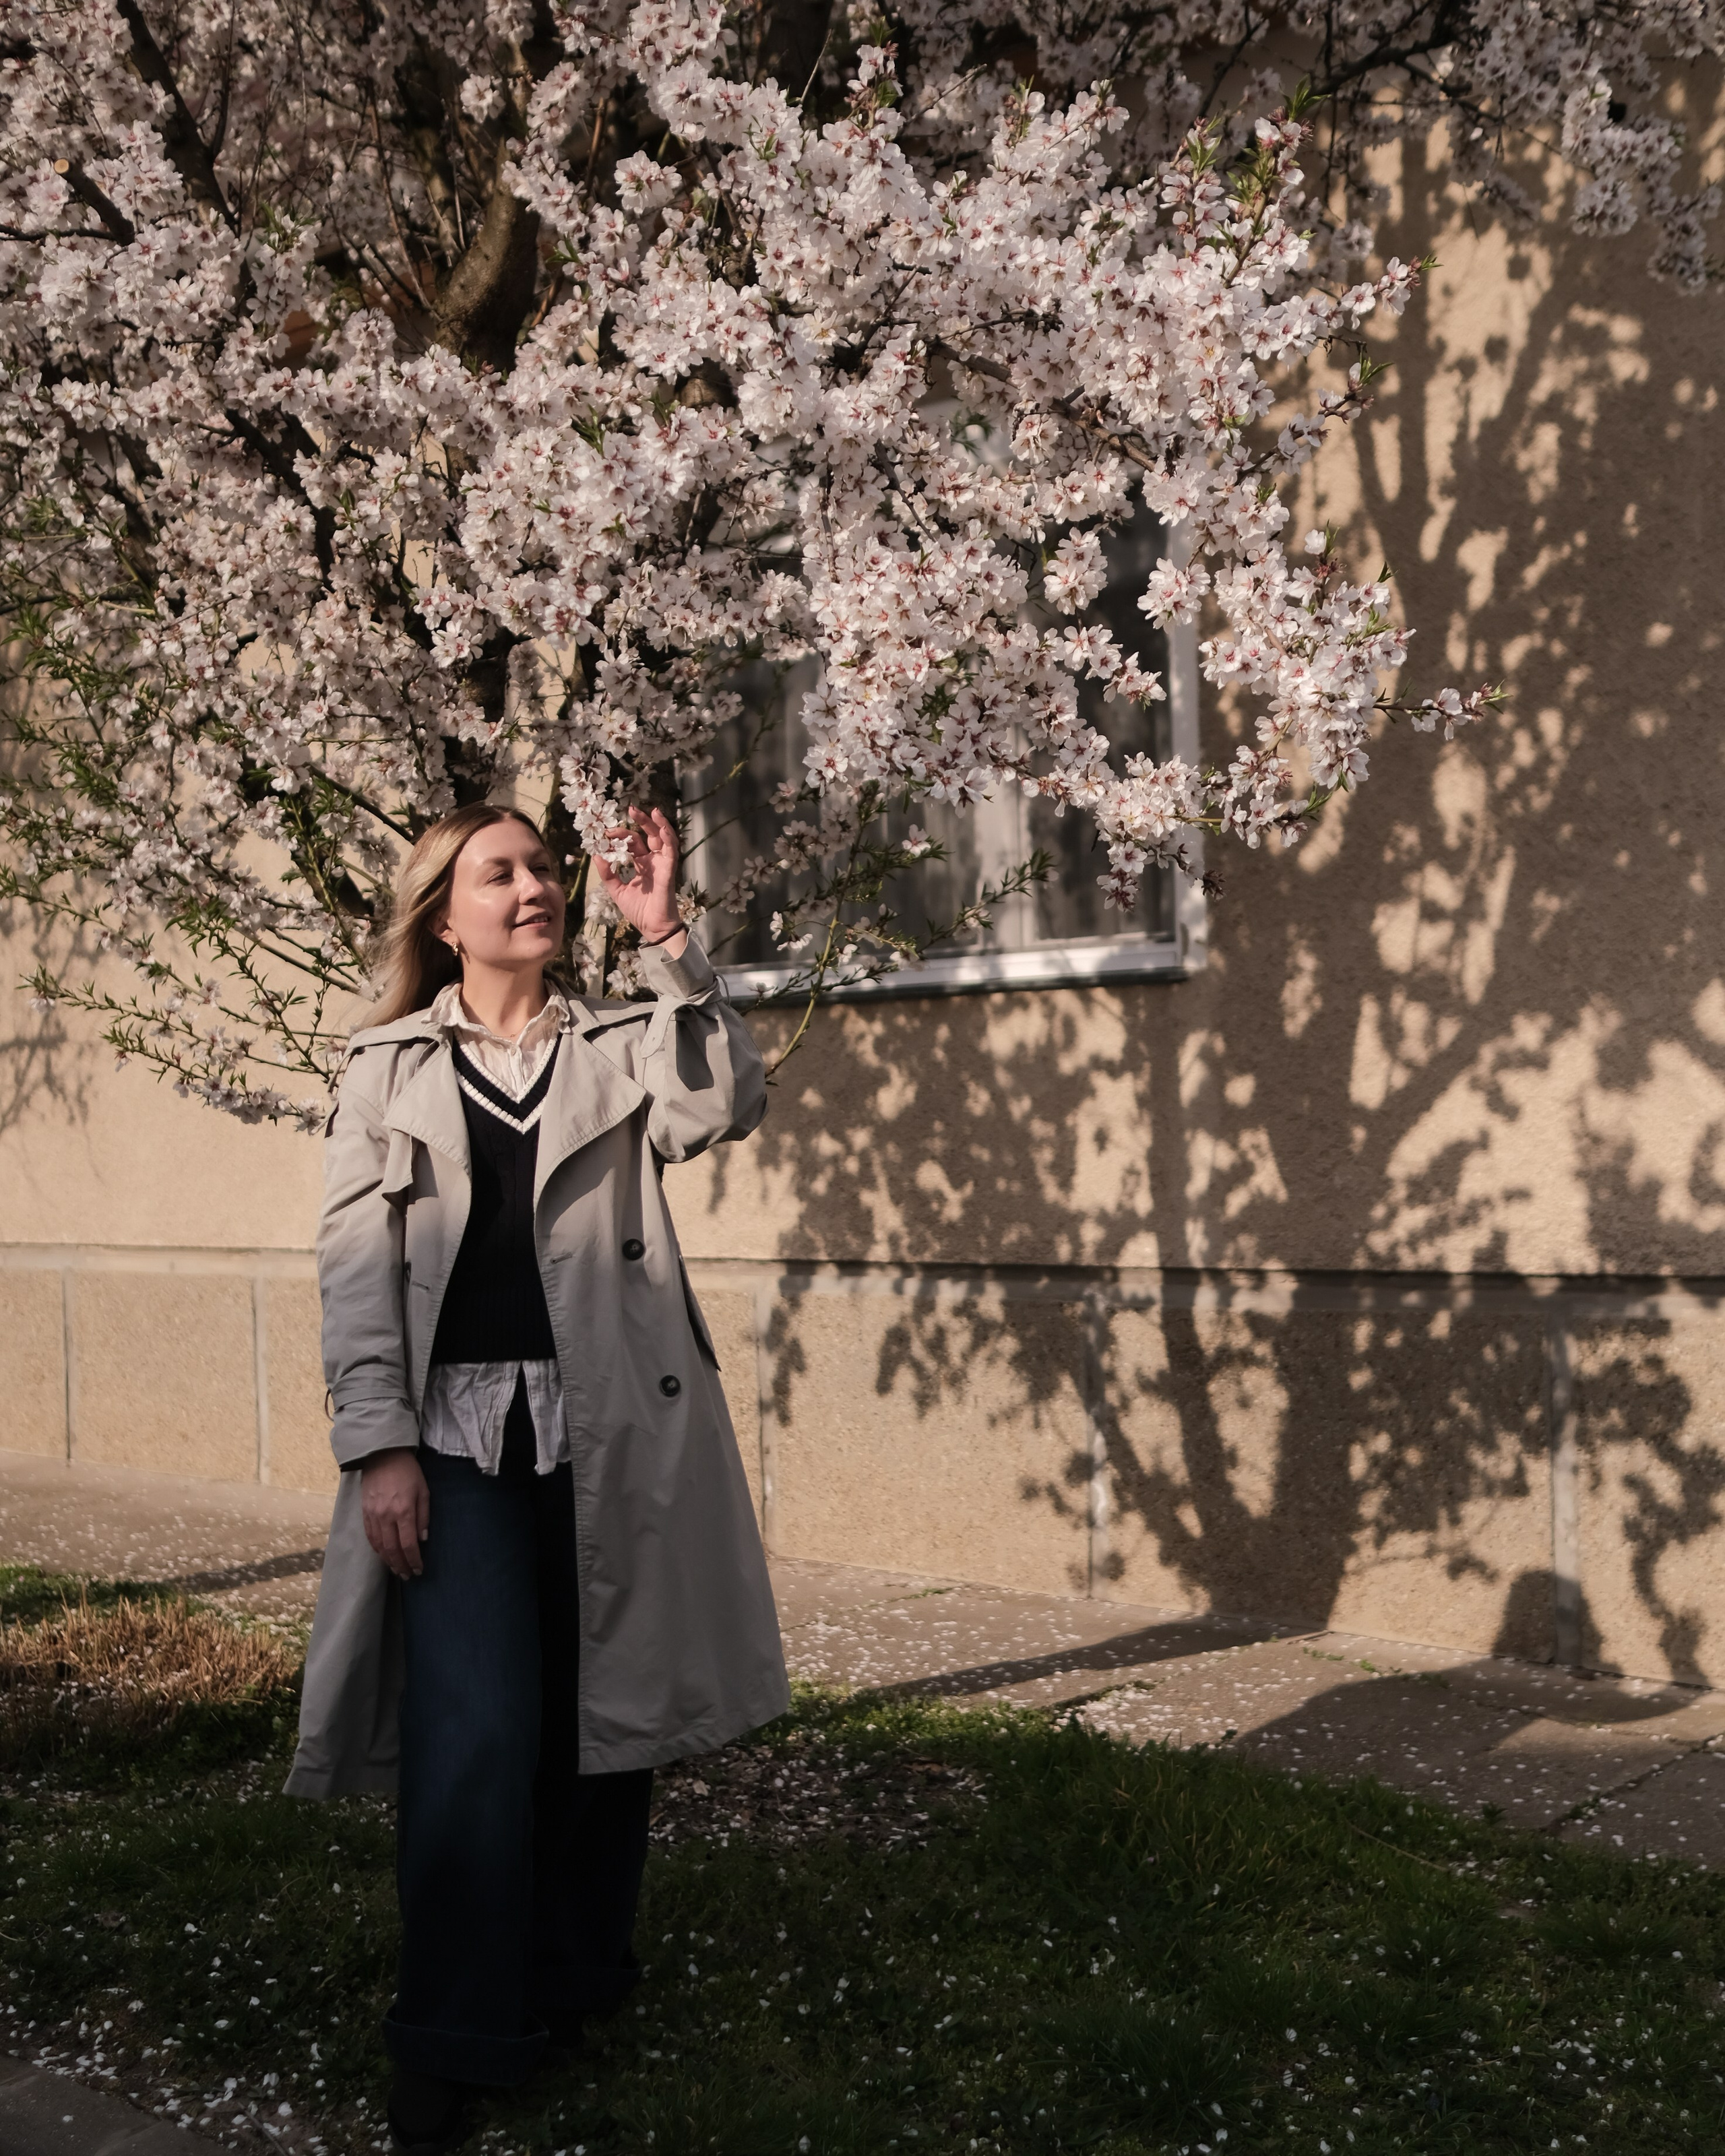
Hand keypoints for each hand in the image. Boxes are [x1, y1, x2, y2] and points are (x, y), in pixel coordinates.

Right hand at [360, 1448, 429, 1578]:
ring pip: (379, 1546)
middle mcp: (386, 1516)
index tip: (419, 1570)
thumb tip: (423, 1539)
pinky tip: (382, 1555)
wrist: (382, 1455)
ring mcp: (372, 1515)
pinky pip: (369, 1536)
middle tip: (407, 1576)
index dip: (414, 1560)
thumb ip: (423, 1516)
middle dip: (401, 1565)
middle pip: (392, 1549)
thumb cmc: (408, 1471)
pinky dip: (376, 1548)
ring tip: (396, 1570)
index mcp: (403, 1511)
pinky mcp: (364, 1512)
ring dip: (387, 1561)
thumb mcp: (423, 1491)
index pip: (408, 1544)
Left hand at [593, 806, 684, 950]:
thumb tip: (595, 855)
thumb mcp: (616, 890)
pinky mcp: (669, 871)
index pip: (632, 843)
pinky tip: (662, 828)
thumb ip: (607, 873)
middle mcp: (653, 861)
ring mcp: (662, 865)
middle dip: (641, 822)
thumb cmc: (638, 911)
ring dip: (658, 824)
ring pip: (663, 839)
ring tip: (651, 811)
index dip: (621, 835)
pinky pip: (671, 852)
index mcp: (641, 864)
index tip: (606, 832)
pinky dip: (668, 839)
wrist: (653, 928)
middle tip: (630, 809)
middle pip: (648, 835)